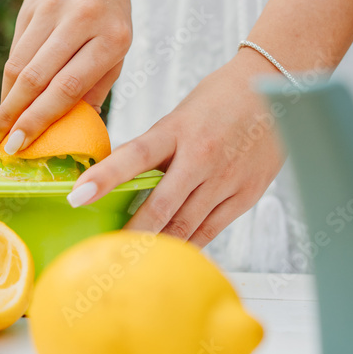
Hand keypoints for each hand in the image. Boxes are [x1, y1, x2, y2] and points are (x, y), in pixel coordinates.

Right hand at [0, 0, 131, 153]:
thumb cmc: (108, 14)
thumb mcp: (117, 49)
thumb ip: (95, 88)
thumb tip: (72, 133)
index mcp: (113, 38)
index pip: (69, 87)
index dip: (41, 119)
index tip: (22, 145)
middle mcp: (83, 20)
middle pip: (38, 78)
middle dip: (17, 117)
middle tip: (2, 146)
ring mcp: (55, 10)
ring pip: (20, 65)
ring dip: (6, 102)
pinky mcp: (32, 5)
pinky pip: (16, 50)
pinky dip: (8, 81)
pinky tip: (5, 100)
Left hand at [66, 49, 286, 246]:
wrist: (275, 90)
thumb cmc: (219, 101)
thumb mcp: (179, 117)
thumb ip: (154, 149)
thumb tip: (120, 181)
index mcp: (177, 130)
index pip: (134, 155)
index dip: (104, 176)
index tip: (77, 195)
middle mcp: (201, 156)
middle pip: (161, 205)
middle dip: (132, 233)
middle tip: (106, 253)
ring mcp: (226, 178)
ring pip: (185, 224)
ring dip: (158, 245)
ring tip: (132, 262)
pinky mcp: (246, 195)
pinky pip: (211, 229)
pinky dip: (188, 244)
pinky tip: (170, 254)